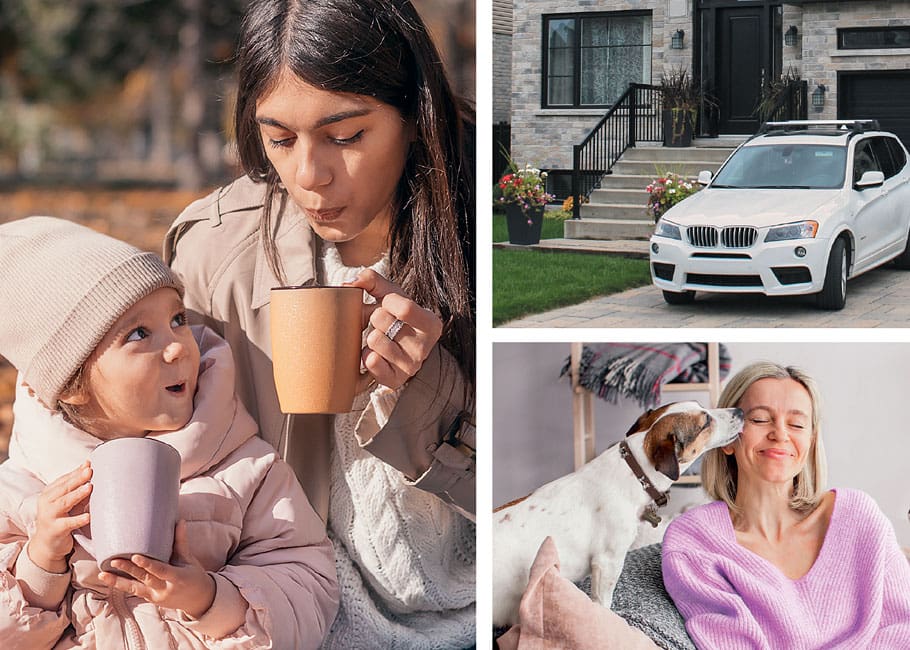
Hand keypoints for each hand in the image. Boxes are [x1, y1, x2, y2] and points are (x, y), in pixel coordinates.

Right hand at [29, 461, 92, 572]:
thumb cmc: (60, 518)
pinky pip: (68, 523)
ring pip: (64, 503)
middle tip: (90, 471)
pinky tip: (88, 516)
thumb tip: (89, 466)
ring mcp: (50, 516)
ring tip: (90, 487)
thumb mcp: (66, 501)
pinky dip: (78, 519)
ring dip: (77, 494)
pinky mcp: (55, 530)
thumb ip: (76, 486)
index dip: (76, 471)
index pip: (64, 480)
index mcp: (49, 493)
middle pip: (64, 488)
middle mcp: (47, 503)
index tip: (89, 464)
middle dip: (77, 479)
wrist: (46, 544)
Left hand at [99, 520, 214, 618]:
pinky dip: (122, 585)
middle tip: (113, 560)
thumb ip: (181, 541)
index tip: (135, 556)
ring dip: (117, 581)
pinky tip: (109, 579)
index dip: (147, 564)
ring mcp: (156, 596)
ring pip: (134, 589)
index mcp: (176, 577)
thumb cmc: (194, 576)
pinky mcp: (150, 600)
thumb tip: (179, 521)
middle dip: (127, 570)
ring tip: (102, 575)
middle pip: (143, 578)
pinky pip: (135, 592)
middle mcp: (164, 589)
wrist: (198, 600)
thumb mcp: (189, 560)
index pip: (160, 570)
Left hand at [347, 269, 442, 389]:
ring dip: (370, 336)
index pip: (405, 307)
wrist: (399, 352)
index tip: (389, 305)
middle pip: (382, 320)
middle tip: (383, 324)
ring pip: (374, 340)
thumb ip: (373, 280)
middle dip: (375, 317)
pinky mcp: (395, 380)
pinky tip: (375, 354)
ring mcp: (411, 366)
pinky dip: (366, 355)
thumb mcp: (392, 295)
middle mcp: (425, 348)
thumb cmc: (395, 318)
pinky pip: (370, 361)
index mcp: (431, 324)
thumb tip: (351, 283)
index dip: (388, 302)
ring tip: (380, 339)